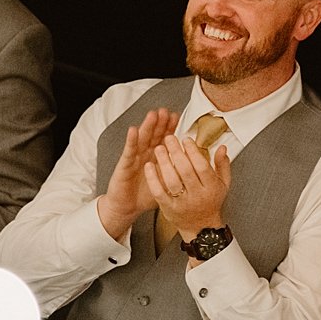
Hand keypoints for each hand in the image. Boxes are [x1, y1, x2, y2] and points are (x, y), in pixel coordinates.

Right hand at [96, 108, 178, 238]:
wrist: (127, 208)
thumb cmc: (146, 195)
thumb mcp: (167, 182)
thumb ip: (177, 171)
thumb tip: (195, 164)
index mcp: (156, 157)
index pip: (164, 139)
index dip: (170, 128)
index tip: (178, 116)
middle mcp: (145, 154)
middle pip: (153, 135)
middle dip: (160, 123)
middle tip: (166, 111)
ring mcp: (134, 158)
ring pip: (142, 139)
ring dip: (147, 126)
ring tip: (153, 115)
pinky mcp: (124, 165)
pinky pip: (129, 152)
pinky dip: (131, 140)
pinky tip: (133, 130)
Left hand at [145, 135, 230, 240]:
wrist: (201, 228)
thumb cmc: (210, 203)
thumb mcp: (223, 184)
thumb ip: (222, 165)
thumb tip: (222, 147)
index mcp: (211, 188)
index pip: (202, 166)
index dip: (193, 151)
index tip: (186, 140)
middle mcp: (197, 196)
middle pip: (185, 171)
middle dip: (176, 152)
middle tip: (169, 138)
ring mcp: (182, 203)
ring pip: (172, 180)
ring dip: (164, 162)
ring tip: (159, 148)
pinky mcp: (169, 209)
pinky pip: (159, 192)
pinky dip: (153, 178)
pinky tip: (149, 166)